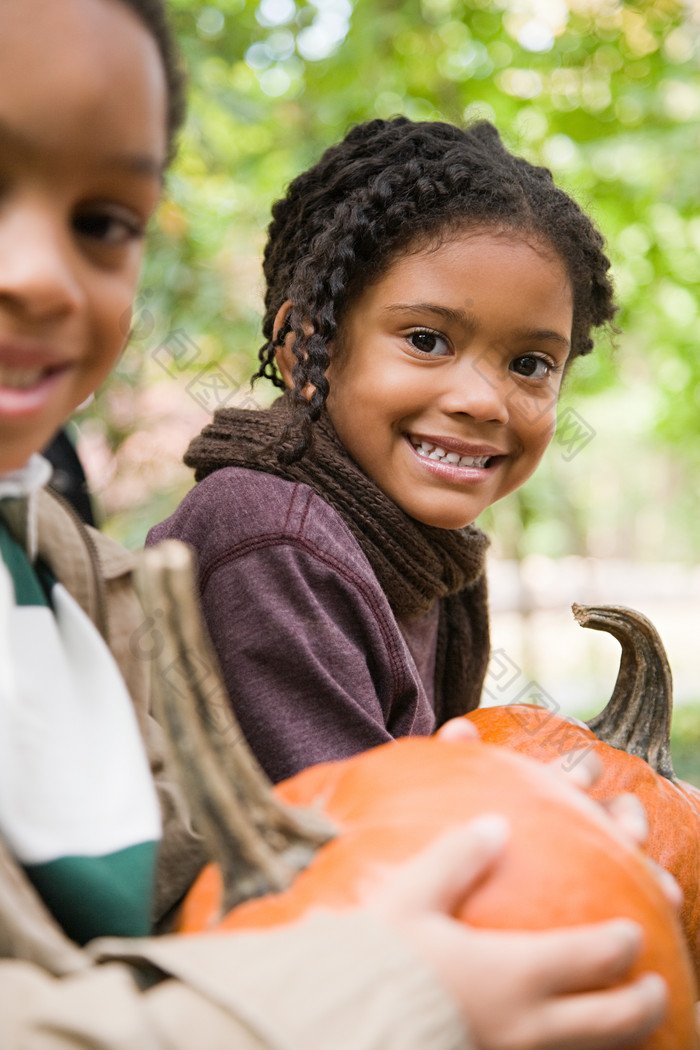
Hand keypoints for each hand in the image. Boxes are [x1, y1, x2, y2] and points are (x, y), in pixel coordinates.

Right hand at [366, 819, 667, 1049]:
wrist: (339, 1026)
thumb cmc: (376, 963)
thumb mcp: (410, 899)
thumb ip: (456, 858)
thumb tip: (495, 824)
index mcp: (514, 973)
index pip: (595, 959)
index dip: (623, 945)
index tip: (632, 932)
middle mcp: (526, 1026)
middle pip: (613, 1023)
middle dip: (645, 1002)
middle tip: (657, 985)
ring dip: (622, 1038)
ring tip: (630, 1024)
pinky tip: (569, 1048)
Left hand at [436, 717, 682, 910]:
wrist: (455, 890)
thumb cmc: (456, 837)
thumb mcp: (452, 801)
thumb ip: (457, 764)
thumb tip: (461, 728)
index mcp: (551, 793)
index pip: (578, 772)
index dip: (583, 772)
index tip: (579, 785)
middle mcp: (580, 823)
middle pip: (616, 811)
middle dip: (626, 818)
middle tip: (627, 835)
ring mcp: (592, 862)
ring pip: (631, 859)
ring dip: (649, 870)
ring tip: (662, 889)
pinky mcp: (597, 904)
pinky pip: (628, 901)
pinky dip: (650, 900)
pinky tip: (650, 923)